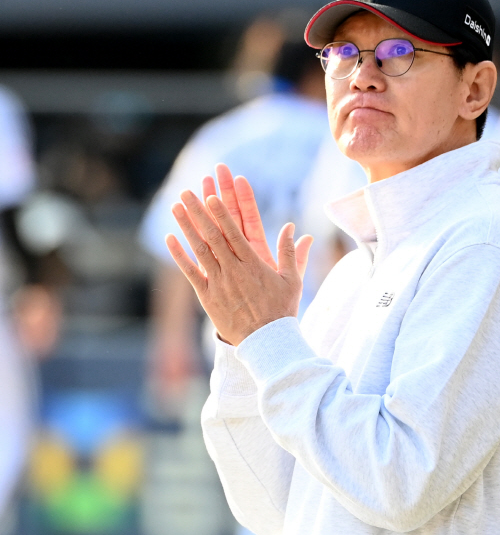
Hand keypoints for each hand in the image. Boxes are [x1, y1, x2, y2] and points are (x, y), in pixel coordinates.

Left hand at [165, 167, 312, 346]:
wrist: (267, 343)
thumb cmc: (281, 311)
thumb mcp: (292, 280)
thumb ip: (290, 253)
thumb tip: (293, 228)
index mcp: (254, 264)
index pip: (235, 232)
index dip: (222, 213)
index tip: (211, 195)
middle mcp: (233, 270)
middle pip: (213, 235)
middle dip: (199, 211)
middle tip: (187, 191)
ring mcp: (219, 283)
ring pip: (199, 249)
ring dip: (187, 226)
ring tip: (176, 205)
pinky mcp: (208, 297)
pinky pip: (191, 273)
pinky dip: (179, 255)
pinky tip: (170, 238)